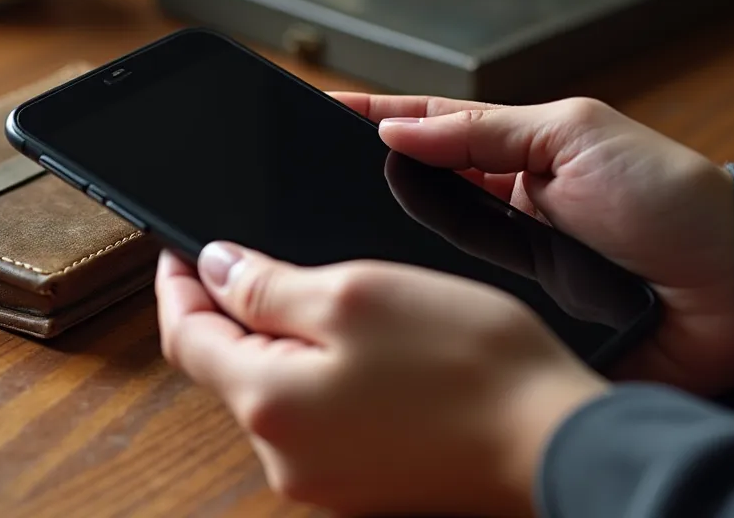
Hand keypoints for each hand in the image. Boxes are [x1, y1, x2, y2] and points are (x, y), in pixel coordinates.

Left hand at [156, 246, 605, 516]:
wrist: (558, 441)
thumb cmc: (471, 366)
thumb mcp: (355, 294)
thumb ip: (266, 286)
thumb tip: (212, 268)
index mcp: (268, 403)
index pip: (185, 337)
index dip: (176, 285)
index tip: (177, 249)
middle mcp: (283, 455)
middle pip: (226, 366)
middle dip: (231, 311)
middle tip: (254, 258)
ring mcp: (322, 479)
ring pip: (272, 390)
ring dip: (279, 342)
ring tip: (326, 298)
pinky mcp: (360, 483)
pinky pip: (315, 417)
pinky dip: (318, 375)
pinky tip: (363, 350)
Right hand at [335, 93, 733, 395]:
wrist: (733, 292)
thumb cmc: (671, 203)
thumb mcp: (577, 136)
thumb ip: (484, 131)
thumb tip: (394, 130)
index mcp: (516, 158)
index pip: (428, 130)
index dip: (376, 118)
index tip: (317, 107)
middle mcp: (500, 213)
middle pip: (412, 192)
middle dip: (361, 181)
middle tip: (306, 174)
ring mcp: (502, 269)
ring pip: (423, 254)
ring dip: (387, 243)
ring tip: (329, 229)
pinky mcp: (510, 320)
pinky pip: (453, 307)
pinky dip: (422, 300)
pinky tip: (385, 292)